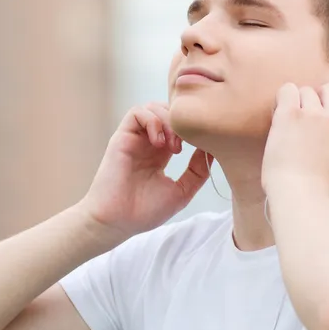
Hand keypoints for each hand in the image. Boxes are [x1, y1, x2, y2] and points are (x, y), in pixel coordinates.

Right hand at [80, 102, 209, 237]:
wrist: (117, 221)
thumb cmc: (144, 212)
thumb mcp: (182, 192)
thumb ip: (197, 171)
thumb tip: (212, 150)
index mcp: (160, 155)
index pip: (178, 127)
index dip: (192, 129)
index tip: (201, 145)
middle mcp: (147, 143)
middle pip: (167, 111)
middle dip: (182, 122)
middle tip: (187, 145)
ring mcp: (134, 139)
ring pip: (153, 108)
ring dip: (168, 121)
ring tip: (173, 147)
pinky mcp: (121, 137)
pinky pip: (136, 112)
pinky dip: (152, 121)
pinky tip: (159, 144)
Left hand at [261, 82, 328, 197]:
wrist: (298, 195)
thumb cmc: (320, 191)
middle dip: (319, 96)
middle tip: (307, 113)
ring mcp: (313, 115)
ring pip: (306, 90)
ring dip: (298, 101)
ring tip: (290, 120)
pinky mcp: (290, 115)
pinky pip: (286, 90)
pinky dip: (282, 98)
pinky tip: (279, 112)